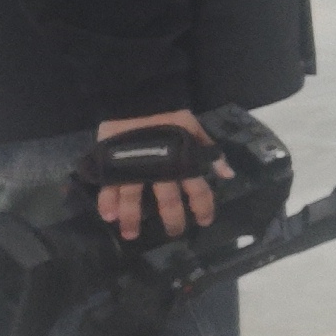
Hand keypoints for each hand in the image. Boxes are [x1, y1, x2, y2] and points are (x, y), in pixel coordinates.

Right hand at [93, 110, 228, 241]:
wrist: (135, 100)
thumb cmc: (166, 116)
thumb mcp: (193, 128)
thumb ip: (209, 151)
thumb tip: (228, 175)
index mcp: (182, 161)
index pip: (198, 189)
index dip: (203, 206)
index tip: (204, 221)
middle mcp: (160, 169)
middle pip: (168, 200)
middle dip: (172, 219)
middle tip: (174, 234)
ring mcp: (135, 168)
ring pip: (134, 199)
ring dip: (133, 218)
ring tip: (130, 235)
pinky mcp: (113, 165)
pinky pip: (109, 187)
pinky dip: (107, 202)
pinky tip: (108, 216)